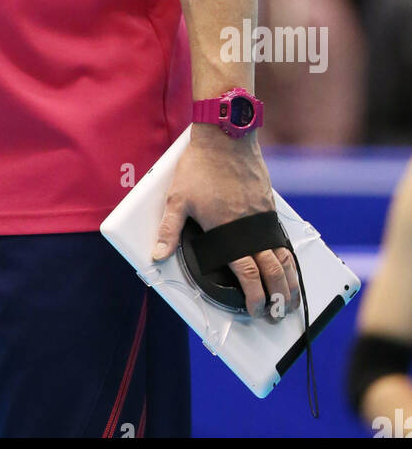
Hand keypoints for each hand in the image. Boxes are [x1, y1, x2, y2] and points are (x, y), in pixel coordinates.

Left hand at [151, 129, 300, 319]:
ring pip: (283, 254)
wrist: (225, 135)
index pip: (249, 273)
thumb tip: (157, 255)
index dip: (254, 295)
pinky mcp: (267, 202)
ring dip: (289, 278)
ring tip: (290, 296)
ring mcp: (262, 214)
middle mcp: (250, 226)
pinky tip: (287, 261)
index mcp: (229, 231)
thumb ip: (169, 230)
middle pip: (273, 270)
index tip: (255, 310)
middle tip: (279, 313)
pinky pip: (280, 234)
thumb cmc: (199, 166)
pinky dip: (287, 254)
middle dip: (278, 295)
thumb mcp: (177, 199)